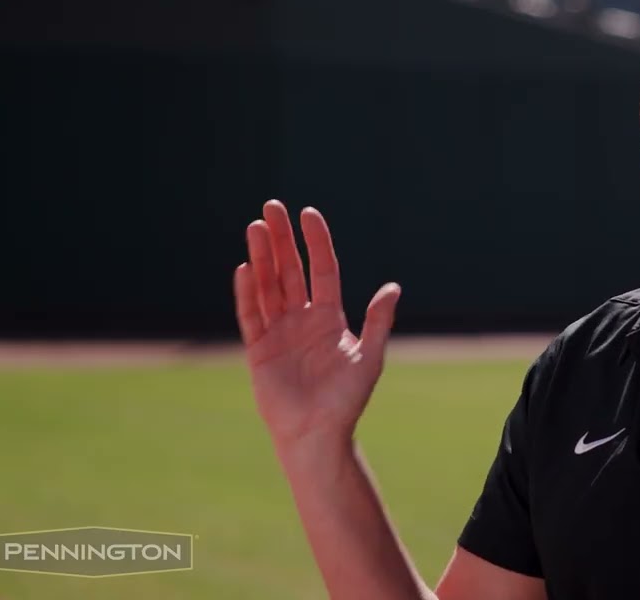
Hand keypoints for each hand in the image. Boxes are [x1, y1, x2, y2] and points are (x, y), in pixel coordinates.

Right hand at [234, 200, 401, 451]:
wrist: (318, 434)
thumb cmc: (346, 400)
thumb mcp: (369, 357)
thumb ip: (378, 322)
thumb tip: (393, 288)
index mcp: (329, 317)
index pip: (322, 269)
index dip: (316, 242)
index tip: (308, 213)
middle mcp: (302, 319)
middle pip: (289, 270)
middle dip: (282, 239)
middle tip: (272, 206)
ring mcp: (278, 332)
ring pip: (268, 285)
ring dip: (262, 256)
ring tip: (256, 226)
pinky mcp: (259, 349)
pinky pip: (251, 315)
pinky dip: (247, 292)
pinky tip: (245, 267)